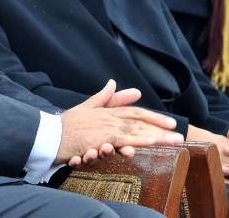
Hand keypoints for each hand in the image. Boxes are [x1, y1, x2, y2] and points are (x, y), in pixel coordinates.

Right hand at [56, 79, 183, 166]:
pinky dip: (130, 143)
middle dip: (160, 128)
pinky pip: (116, 142)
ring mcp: (102, 130)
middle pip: (138, 122)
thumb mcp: (86, 107)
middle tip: (179, 134)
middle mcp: (107, 119)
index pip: (134, 112)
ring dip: (151, 136)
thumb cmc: (67, 124)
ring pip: (131, 132)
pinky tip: (143, 146)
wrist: (49, 134)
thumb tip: (113, 82)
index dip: (153, 117)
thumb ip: (103, 97)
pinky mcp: (95, 141)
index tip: (171, 123)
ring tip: (169, 140)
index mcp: (107, 112)